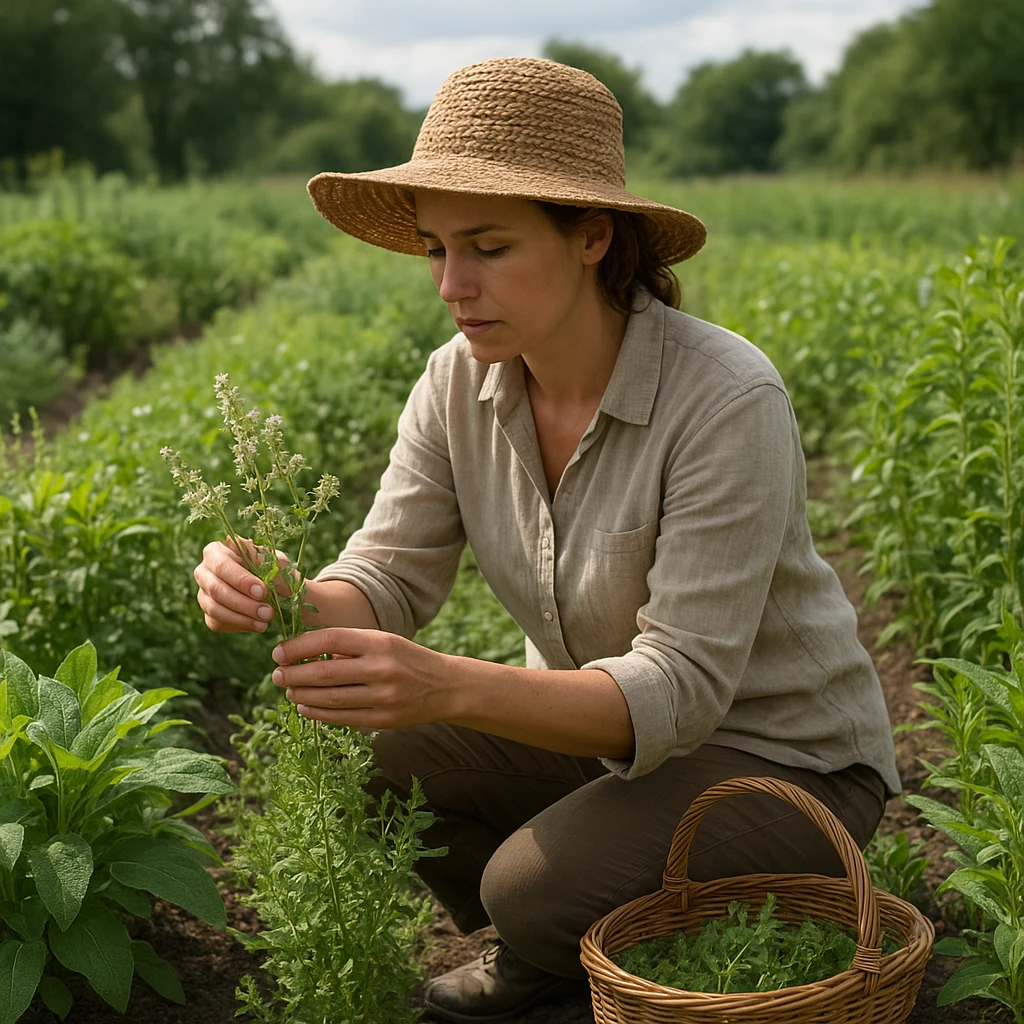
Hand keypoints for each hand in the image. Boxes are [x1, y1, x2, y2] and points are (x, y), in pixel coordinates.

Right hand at [193, 536, 295, 633]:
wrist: (275, 590)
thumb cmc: (272, 569)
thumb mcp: (275, 561)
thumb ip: (267, 561)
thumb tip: (258, 562)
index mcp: (215, 551)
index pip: (222, 566)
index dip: (241, 580)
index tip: (262, 591)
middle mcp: (203, 571)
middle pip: (216, 589)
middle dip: (244, 603)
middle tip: (268, 612)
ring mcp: (203, 593)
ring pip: (215, 609)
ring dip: (242, 618)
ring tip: (265, 621)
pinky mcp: (208, 614)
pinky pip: (217, 623)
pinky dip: (239, 625)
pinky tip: (257, 625)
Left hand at [270, 628, 453, 728]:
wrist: (446, 687)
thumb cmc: (407, 660)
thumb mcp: (383, 642)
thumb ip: (350, 647)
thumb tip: (304, 655)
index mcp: (380, 642)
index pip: (330, 640)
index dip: (299, 646)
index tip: (279, 652)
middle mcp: (382, 668)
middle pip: (326, 672)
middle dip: (294, 674)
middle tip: (276, 674)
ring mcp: (384, 697)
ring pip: (331, 698)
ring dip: (302, 694)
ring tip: (288, 690)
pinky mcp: (385, 720)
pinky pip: (343, 718)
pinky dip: (319, 713)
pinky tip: (305, 706)